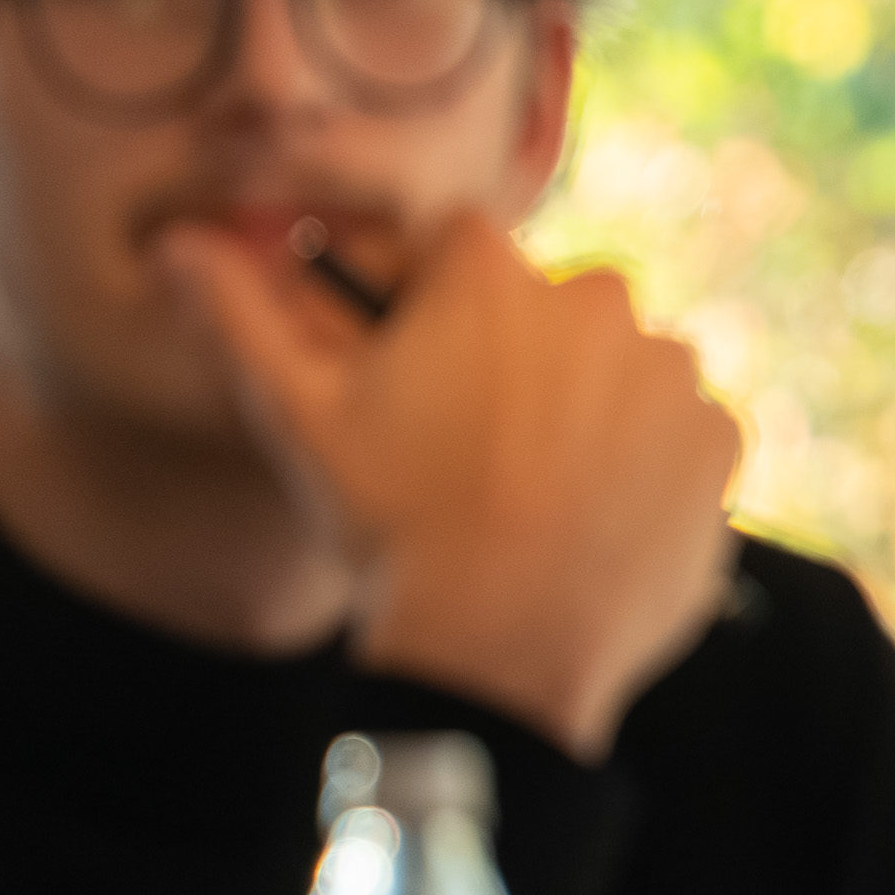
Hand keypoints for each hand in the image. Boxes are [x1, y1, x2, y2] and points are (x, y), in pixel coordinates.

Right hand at [158, 214, 742, 758]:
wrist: (500, 649)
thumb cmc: (392, 527)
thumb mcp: (296, 416)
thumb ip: (238, 315)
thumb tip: (176, 245)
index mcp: (491, 274)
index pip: (459, 252)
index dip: (432, 309)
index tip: (423, 375)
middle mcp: (598, 302)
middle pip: (547, 313)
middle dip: (516, 364)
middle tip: (476, 454)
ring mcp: (670, 374)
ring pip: (616, 375)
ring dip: (586, 414)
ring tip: (534, 495)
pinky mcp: (718, 445)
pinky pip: (676, 440)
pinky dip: (643, 471)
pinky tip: (590, 522)